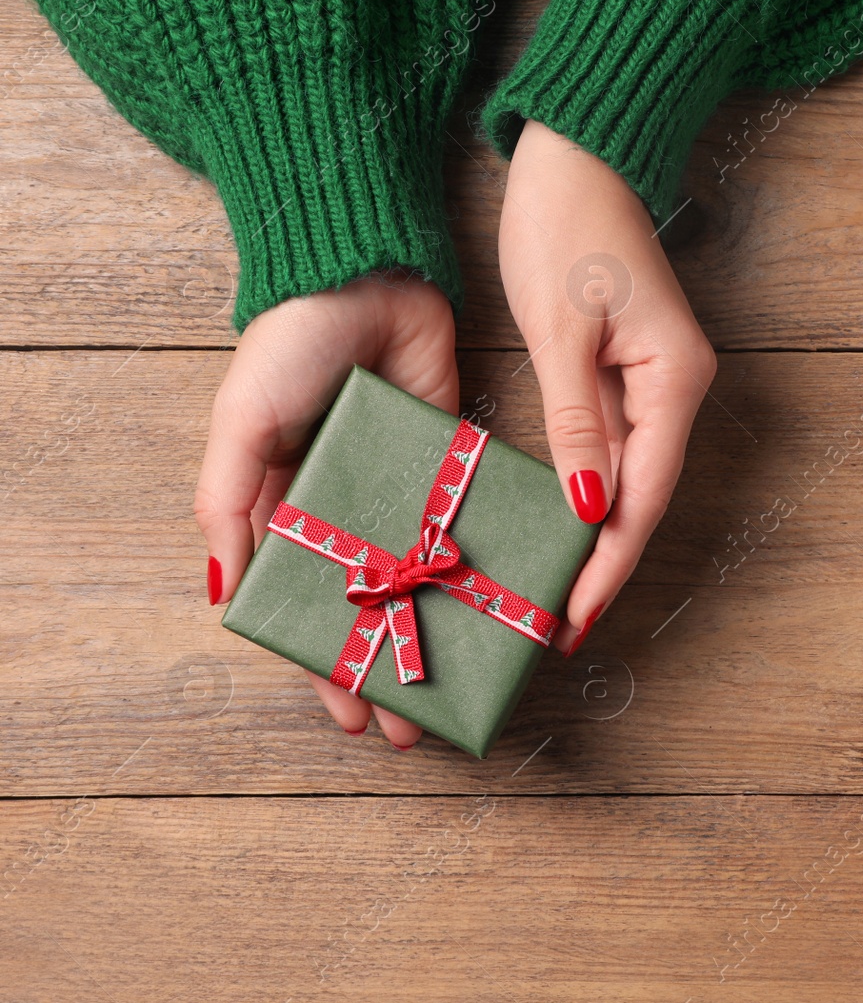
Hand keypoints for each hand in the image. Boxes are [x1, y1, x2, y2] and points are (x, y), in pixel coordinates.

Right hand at [196, 273, 456, 749]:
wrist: (367, 276)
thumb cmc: (289, 348)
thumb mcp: (242, 426)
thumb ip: (228, 506)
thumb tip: (223, 595)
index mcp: (288, 510)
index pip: (308, 609)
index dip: (325, 664)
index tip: (353, 717)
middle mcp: (348, 511)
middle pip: (372, 609)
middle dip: (391, 668)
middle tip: (417, 726)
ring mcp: (404, 490)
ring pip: (425, 580)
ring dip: (441, 633)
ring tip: (463, 684)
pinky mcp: (452, 461)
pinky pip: (468, 525)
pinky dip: (481, 567)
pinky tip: (499, 609)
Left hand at [500, 120, 715, 651]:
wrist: (576, 156)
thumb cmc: (567, 226)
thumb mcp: (563, 331)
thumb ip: (577, 425)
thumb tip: (591, 511)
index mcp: (673, 380)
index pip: (643, 495)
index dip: (609, 564)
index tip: (573, 619)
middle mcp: (676, 388)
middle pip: (642, 496)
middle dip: (601, 564)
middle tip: (555, 627)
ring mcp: (654, 381)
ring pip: (626, 478)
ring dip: (593, 536)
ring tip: (550, 593)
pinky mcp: (626, 370)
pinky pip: (610, 448)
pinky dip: (584, 491)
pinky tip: (556, 527)